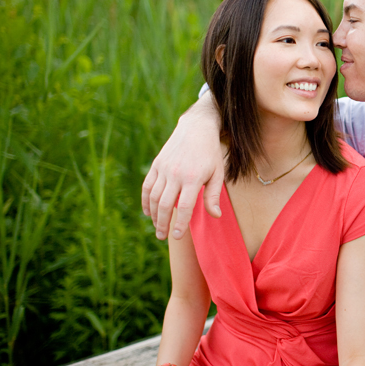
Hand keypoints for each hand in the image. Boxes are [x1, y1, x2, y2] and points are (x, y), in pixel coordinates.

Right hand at [142, 95, 224, 239]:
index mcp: (194, 178)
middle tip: (163, 236)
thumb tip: (214, 216)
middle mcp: (176, 174)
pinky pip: (147, 186)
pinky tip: (148, 212)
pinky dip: (146, 201)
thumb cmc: (210, 153)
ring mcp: (164, 169)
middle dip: (163, 223)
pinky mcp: (157, 164)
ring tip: (157, 227)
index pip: (185, 207)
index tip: (176, 236)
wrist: (197, 128)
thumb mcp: (218, 173)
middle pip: (165, 205)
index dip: (180, 223)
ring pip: (154, 197)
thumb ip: (213, 196)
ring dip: (154, 215)